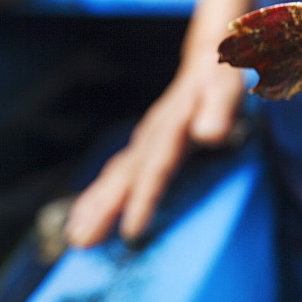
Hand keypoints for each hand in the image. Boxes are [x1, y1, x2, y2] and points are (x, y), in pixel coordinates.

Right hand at [65, 51, 243, 246]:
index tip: (131, 232)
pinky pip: (118, 174)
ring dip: (94, 206)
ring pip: (115, 177)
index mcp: (172, 125)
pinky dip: (99, 196)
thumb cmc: (222, 79)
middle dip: (103, 209)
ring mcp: (145, 141)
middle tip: (81, 241)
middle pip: (124, 176)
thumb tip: (208, 135)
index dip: (144, 199)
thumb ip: (219, 110)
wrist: (210, 60)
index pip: (156, 168)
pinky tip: (83, 216)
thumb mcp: (227, 89)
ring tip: (74, 236)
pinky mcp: (144, 146)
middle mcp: (152, 135)